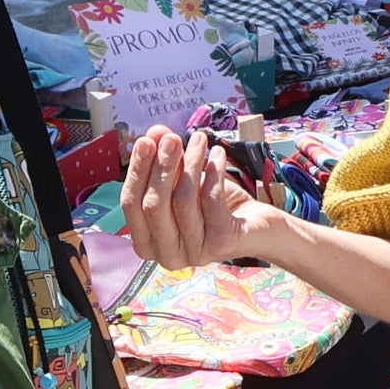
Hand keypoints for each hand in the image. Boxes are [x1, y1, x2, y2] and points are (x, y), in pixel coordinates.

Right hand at [120, 124, 261, 270]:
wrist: (258, 226)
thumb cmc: (214, 205)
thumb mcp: (185, 181)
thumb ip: (165, 159)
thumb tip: (155, 133)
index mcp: (147, 243)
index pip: (131, 205)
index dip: (137, 171)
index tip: (146, 140)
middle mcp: (167, 254)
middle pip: (153, 205)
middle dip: (161, 166)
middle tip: (172, 138)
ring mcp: (194, 253)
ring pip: (183, 200)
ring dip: (191, 163)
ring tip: (200, 139)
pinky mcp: (221, 243)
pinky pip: (211, 200)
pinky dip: (213, 173)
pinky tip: (217, 155)